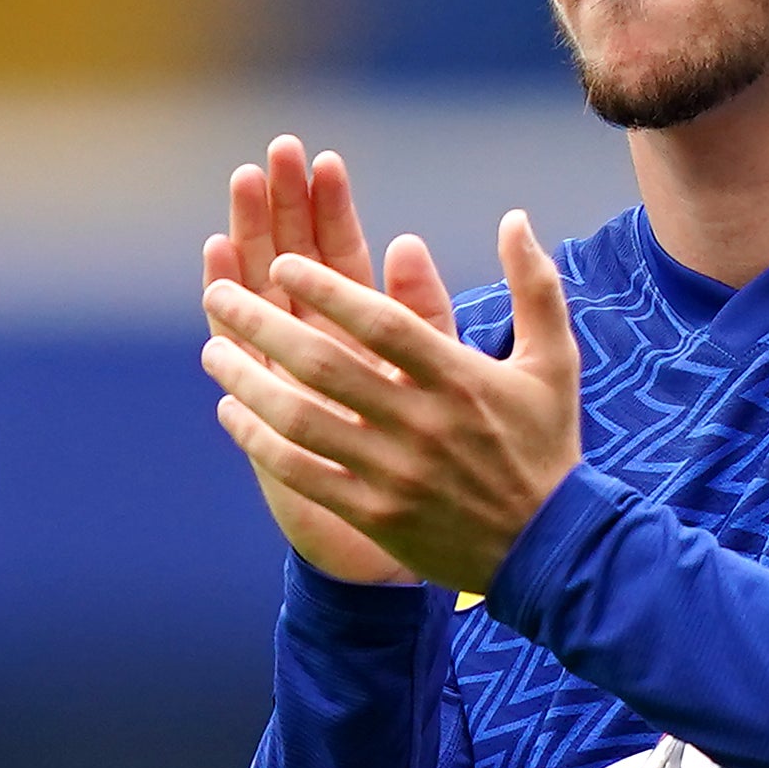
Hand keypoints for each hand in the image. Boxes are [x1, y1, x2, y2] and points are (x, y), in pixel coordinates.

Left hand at [202, 211, 582, 593]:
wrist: (550, 549)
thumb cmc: (546, 444)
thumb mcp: (554, 359)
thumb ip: (534, 285)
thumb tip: (514, 218)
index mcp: (459, 378)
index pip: (382, 321)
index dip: (328, 288)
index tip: (284, 261)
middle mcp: (422, 422)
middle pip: (326, 365)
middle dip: (264, 324)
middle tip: (221, 294)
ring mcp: (395, 472)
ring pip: (303, 420)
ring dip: (249, 382)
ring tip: (214, 351)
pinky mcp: (376, 513)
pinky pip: (303, 473)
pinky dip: (261, 442)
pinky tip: (231, 414)